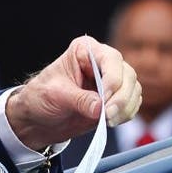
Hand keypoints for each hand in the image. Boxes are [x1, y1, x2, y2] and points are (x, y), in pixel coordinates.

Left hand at [5, 35, 141, 150]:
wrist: (37, 118)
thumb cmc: (41, 98)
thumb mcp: (55, 96)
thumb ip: (79, 100)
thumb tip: (100, 107)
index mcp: (85, 50)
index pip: (110, 59)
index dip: (112, 79)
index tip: (105, 99)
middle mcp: (102, 62)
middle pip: (127, 75)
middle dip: (121, 98)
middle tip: (107, 116)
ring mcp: (111, 80)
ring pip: (133, 90)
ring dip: (125, 108)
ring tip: (106, 121)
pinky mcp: (115, 99)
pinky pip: (131, 104)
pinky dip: (126, 114)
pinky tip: (110, 121)